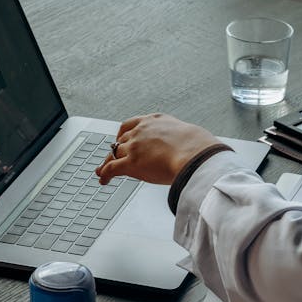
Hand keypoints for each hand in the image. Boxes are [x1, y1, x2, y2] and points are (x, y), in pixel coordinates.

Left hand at [95, 113, 220, 185]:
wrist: (195, 154)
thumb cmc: (199, 146)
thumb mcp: (188, 133)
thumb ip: (181, 139)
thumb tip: (195, 147)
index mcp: (155, 120)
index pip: (132, 124)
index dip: (124, 134)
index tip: (121, 138)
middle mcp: (141, 130)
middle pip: (122, 140)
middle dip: (116, 149)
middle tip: (113, 157)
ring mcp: (134, 146)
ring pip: (115, 154)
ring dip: (108, 162)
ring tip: (103, 171)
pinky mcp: (131, 163)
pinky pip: (111, 168)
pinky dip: (104, 174)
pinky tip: (103, 180)